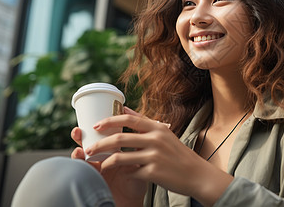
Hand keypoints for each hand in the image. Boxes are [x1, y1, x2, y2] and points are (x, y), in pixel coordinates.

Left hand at [84, 108, 233, 205]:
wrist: (196, 174)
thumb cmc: (177, 153)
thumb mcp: (164, 133)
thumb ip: (144, 122)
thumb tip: (124, 108)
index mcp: (157, 128)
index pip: (129, 119)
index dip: (110, 120)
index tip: (96, 126)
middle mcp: (156, 139)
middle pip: (120, 138)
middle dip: (100, 143)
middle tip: (88, 148)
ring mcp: (154, 156)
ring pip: (120, 157)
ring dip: (105, 160)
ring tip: (96, 163)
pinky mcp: (153, 172)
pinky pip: (130, 172)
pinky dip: (121, 173)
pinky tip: (116, 174)